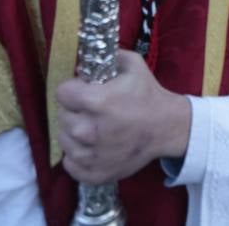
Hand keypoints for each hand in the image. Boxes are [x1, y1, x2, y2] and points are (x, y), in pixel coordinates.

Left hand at [57, 49, 190, 183]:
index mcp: (96, 102)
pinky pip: (70, 164)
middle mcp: (88, 130)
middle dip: (73, 110)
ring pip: (64, 140)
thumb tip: (86, 58)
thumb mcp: (134, 64)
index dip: (72, 89)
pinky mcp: (95, 172)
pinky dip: (76, 156)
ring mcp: (91, 154)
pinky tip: (90, 146)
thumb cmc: (149, 95)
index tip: (84, 91)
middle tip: (90, 110)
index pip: (61, 93)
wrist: (167, 128)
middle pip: (61, 117)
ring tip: (92, 128)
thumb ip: (109, 55)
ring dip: (73, 133)